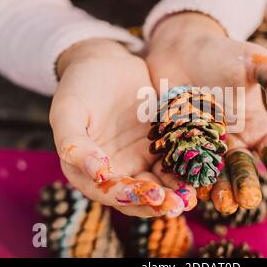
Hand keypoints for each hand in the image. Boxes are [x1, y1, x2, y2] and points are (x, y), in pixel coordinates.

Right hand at [50, 38, 196, 216]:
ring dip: (175, 193)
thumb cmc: (80, 84)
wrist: (106, 62)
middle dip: (158, 202)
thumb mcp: (67, 111)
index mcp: (86, 170)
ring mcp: (138, 158)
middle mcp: (114, 170)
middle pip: (137, 195)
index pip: (108, 192)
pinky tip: (199, 173)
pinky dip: (184, 171)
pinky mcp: (159, 146)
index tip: (151, 195)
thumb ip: (74, 144)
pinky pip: (173, 163)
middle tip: (178, 204)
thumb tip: (97, 174)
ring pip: (158, 184)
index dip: (128, 197)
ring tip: (191, 197)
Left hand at [146, 13, 266, 213]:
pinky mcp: (180, 144)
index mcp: (257, 126)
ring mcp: (206, 145)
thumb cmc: (225, 54)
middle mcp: (234, 141)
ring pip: (216, 173)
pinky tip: (191, 187)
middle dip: (247, 185)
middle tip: (246, 200)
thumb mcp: (255, 61)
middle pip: (244, 169)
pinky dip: (189, 177)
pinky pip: (185, 164)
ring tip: (221, 202)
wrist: (183, 50)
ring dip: (220, 189)